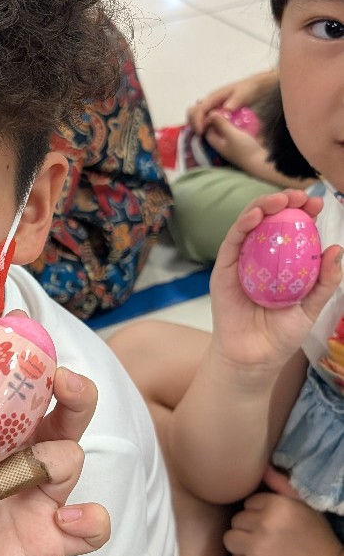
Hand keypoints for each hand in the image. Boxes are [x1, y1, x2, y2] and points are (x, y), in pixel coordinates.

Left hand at [0, 365, 109, 555]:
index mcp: (2, 437)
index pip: (31, 395)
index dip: (37, 369)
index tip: (32, 346)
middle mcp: (31, 460)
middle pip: (69, 418)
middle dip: (76, 395)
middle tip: (64, 382)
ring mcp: (46, 498)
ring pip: (72, 461)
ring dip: (56, 458)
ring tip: (24, 472)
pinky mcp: (55, 539)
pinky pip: (92, 528)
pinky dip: (91, 521)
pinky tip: (66, 521)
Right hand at [187, 70, 278, 134]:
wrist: (253, 86)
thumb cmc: (247, 89)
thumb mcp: (242, 96)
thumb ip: (233, 103)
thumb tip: (224, 111)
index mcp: (214, 97)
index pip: (199, 109)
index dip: (198, 121)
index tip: (201, 132)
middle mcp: (210, 100)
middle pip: (193, 111)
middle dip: (193, 124)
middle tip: (199, 136)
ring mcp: (211, 104)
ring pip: (196, 114)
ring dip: (196, 124)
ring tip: (202, 136)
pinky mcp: (215, 108)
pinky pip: (204, 116)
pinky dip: (203, 124)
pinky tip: (208, 132)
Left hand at [203, 115, 268, 173]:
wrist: (259, 162)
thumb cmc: (244, 149)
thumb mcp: (232, 134)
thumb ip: (221, 124)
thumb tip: (211, 113)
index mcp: (216, 144)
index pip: (208, 131)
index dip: (210, 121)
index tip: (216, 112)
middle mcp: (222, 146)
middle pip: (217, 132)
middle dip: (219, 122)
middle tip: (226, 113)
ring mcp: (231, 147)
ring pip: (226, 133)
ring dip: (228, 125)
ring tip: (234, 116)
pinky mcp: (240, 147)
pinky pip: (235, 135)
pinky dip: (236, 129)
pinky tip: (243, 123)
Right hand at [209, 190, 341, 372]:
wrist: (254, 358)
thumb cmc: (281, 335)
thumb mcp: (311, 307)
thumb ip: (325, 282)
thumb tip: (337, 249)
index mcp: (283, 262)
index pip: (293, 231)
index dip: (304, 214)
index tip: (317, 204)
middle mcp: (260, 256)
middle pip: (271, 221)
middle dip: (285, 202)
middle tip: (301, 197)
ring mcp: (240, 260)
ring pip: (249, 224)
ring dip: (263, 205)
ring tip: (280, 199)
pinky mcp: (223, 269)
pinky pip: (232, 241)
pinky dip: (243, 223)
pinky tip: (256, 215)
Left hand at [224, 466, 343, 555]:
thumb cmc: (318, 540)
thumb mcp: (305, 507)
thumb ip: (282, 486)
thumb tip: (263, 468)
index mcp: (277, 505)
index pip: (249, 503)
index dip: (260, 514)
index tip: (273, 525)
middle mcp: (263, 524)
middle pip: (236, 520)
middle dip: (249, 529)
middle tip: (267, 539)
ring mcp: (255, 548)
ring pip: (229, 539)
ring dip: (242, 545)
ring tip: (260, 551)